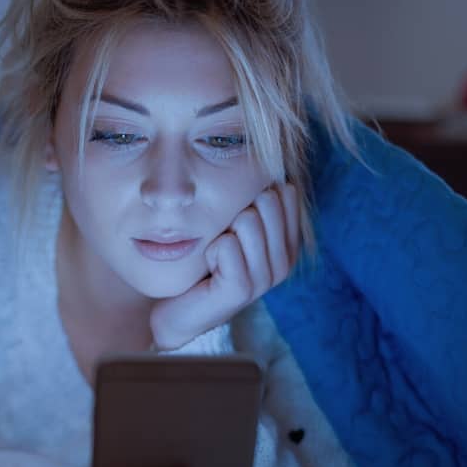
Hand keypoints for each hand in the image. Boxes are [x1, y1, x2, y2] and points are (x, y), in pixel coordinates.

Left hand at [150, 182, 299, 349]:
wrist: (177, 310)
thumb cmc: (204, 262)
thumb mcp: (232, 225)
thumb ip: (253, 198)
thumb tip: (264, 157)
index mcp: (288, 243)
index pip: (286, 191)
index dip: (251, 196)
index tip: (236, 224)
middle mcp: (285, 261)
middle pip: (268, 200)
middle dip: (235, 213)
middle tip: (223, 243)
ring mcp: (266, 278)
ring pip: (247, 220)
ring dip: (221, 233)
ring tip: (216, 257)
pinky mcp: (243, 290)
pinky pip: (226, 245)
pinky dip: (210, 251)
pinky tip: (209, 269)